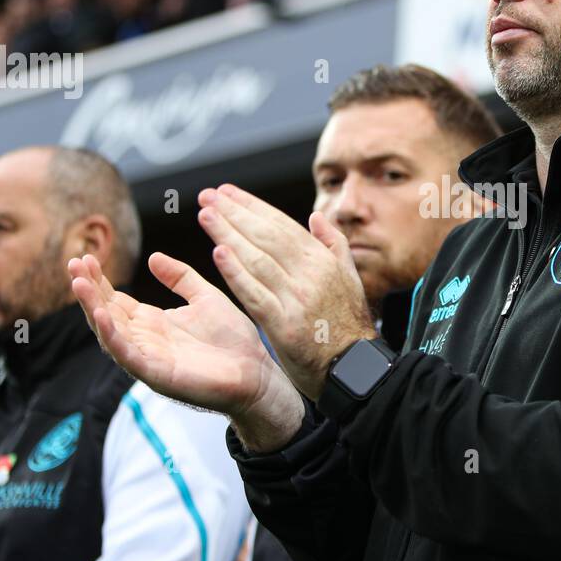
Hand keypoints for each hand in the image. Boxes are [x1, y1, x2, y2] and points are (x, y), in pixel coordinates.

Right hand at [69, 251, 304, 451]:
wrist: (258, 374)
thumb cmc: (234, 341)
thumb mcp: (205, 298)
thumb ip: (180, 278)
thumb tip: (153, 257)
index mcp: (153, 324)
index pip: (116, 300)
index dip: (99, 280)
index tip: (86, 257)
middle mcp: (144, 341)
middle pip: (106, 313)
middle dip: (89, 290)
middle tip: (74, 263)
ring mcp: (148, 358)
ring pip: (110, 333)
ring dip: (92, 309)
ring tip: (79, 284)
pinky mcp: (157, 374)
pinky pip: (127, 355)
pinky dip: (112, 336)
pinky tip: (102, 315)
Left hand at [197, 184, 375, 399]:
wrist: (354, 368)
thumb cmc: (349, 324)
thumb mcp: (350, 277)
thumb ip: (334, 244)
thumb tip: (316, 217)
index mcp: (323, 260)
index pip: (281, 224)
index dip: (252, 206)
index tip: (227, 193)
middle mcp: (310, 274)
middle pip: (265, 236)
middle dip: (234, 213)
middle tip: (208, 196)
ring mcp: (297, 298)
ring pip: (257, 259)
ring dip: (228, 234)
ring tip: (205, 216)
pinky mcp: (284, 324)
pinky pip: (255, 293)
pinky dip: (236, 273)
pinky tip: (218, 254)